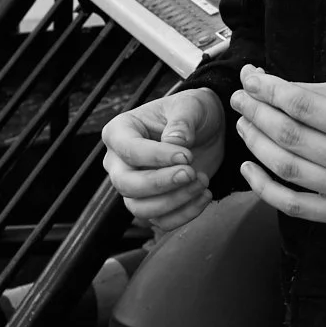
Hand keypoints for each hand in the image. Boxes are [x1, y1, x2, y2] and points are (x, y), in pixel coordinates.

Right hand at [100, 87, 224, 234]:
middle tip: (191, 173)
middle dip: (161, 183)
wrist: (207, 130)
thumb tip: (174, 142)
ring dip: (174, 201)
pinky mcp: (151, 203)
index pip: (129, 150)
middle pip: (126, 184)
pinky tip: (205, 195)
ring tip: (203, 181)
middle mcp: (118, 162)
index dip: (157, 157)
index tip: (186, 156)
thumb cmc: (191, 112)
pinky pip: (160, 221)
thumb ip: (182, 121)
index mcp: (120, 131)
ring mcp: (132, 186)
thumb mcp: (191, 105)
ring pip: (140, 208)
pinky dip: (184, 214)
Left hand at [230, 65, 325, 226]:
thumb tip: (259, 80)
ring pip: (287, 169)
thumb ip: (309, 91)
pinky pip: (293, 205)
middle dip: (258, 114)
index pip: (305, 107)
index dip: (271, 92)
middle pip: (292, 138)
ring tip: (244, 125)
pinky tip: (248, 167)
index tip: (251, 81)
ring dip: (256, 144)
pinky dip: (264, 188)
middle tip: (241, 100)